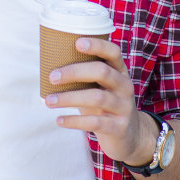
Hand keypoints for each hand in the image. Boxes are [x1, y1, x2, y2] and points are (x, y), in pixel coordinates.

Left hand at [44, 34, 153, 165]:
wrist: (130, 136)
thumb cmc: (106, 105)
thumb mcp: (101, 87)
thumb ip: (84, 76)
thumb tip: (48, 66)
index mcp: (120, 72)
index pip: (113, 52)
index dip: (97, 45)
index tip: (77, 43)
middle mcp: (125, 86)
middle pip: (102, 72)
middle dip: (74, 72)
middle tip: (52, 76)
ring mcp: (124, 107)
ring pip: (97, 98)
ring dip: (69, 98)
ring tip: (49, 101)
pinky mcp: (119, 127)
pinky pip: (95, 122)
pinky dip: (74, 121)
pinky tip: (59, 120)